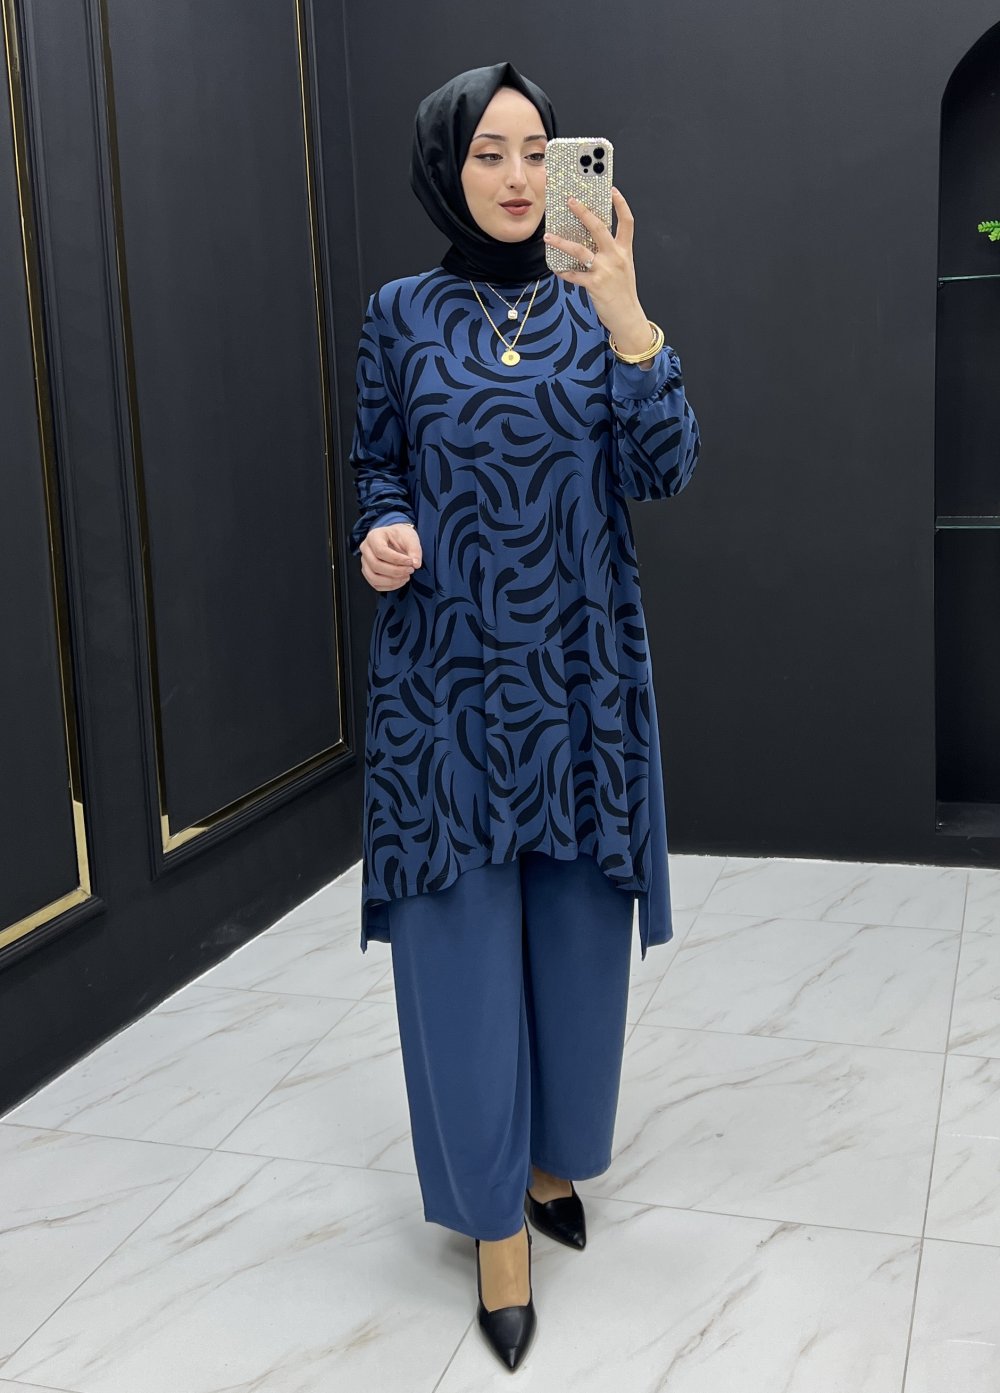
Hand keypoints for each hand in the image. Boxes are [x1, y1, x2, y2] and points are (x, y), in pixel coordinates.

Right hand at [360, 521, 421, 591]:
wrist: (396, 539)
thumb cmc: (401, 537)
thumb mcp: (410, 538)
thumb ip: (414, 550)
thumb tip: (416, 564)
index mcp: (374, 536)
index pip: (380, 551)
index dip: (397, 559)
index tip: (410, 562)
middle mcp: (366, 549)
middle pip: (376, 565)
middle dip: (396, 571)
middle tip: (410, 570)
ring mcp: (365, 562)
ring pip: (373, 578)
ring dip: (392, 581)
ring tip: (406, 576)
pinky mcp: (368, 573)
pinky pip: (376, 584)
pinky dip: (390, 586)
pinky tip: (401, 580)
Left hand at [543, 187, 652, 353]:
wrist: (628, 317)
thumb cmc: (623, 292)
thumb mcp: (623, 268)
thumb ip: (610, 253)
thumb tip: (589, 241)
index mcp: (624, 251)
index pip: (627, 221)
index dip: (620, 204)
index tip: (612, 189)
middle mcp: (616, 257)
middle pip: (599, 228)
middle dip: (583, 212)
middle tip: (570, 200)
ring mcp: (605, 270)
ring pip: (580, 250)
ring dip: (561, 242)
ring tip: (548, 236)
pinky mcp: (595, 285)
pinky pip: (574, 275)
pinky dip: (563, 272)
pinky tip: (556, 269)